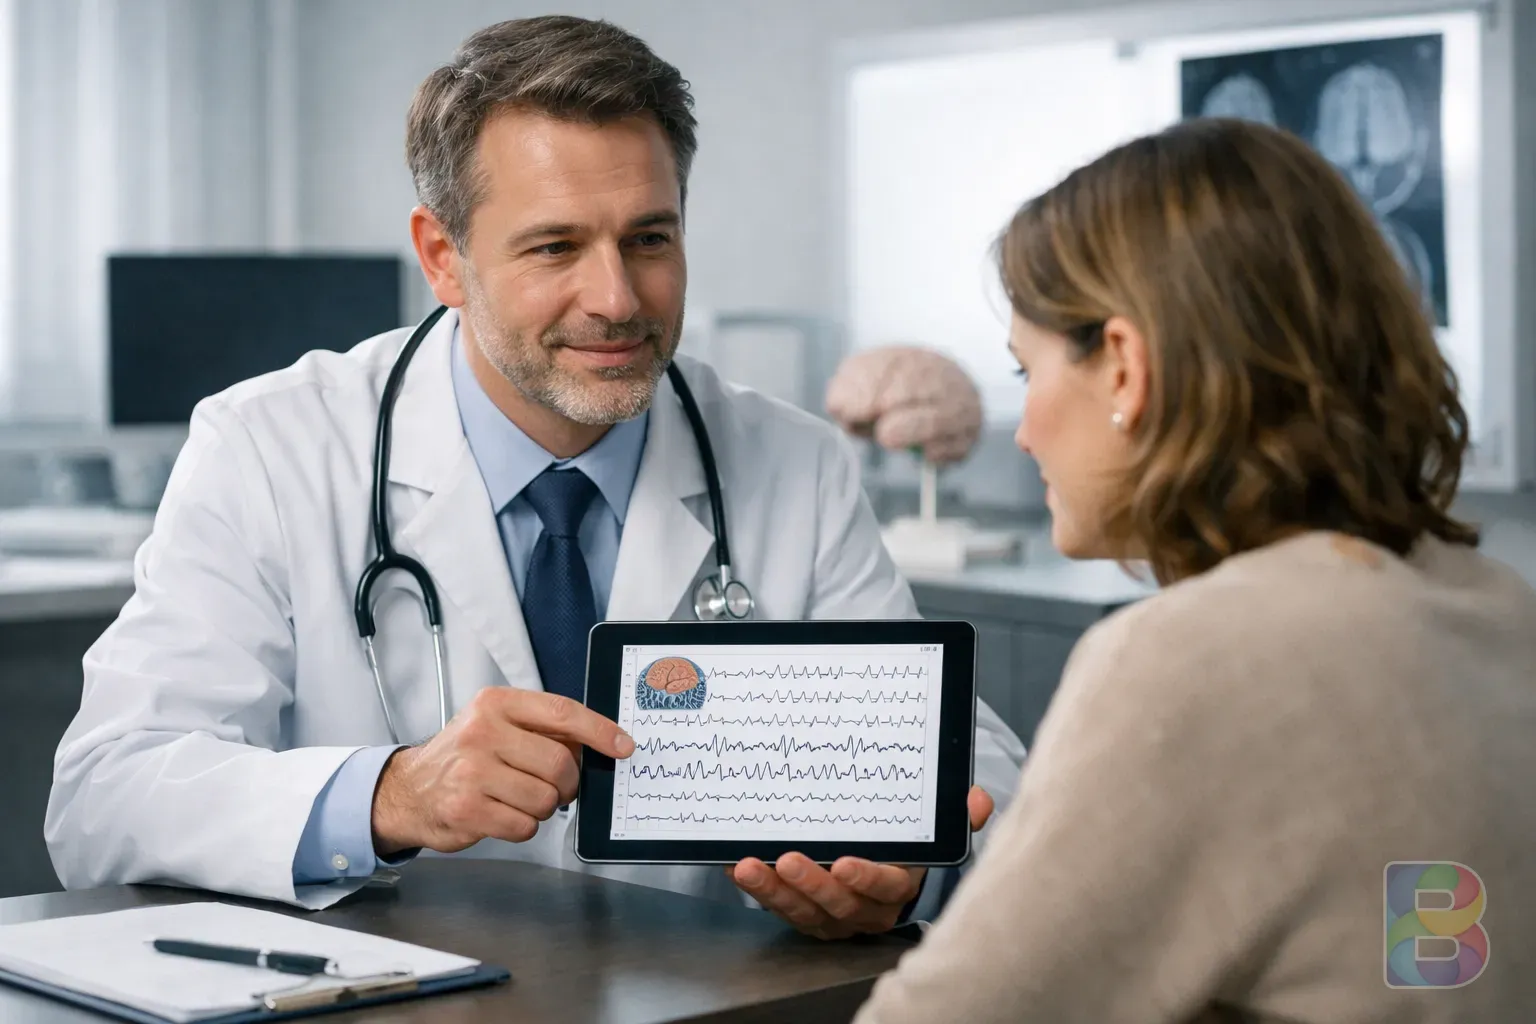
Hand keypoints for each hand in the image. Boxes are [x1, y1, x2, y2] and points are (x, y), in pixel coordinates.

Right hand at [370, 688, 633, 855]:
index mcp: (496, 704)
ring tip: (517, 799)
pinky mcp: (466, 809)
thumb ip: (541, 728)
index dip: (599, 731)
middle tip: (553, 787)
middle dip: (566, 783)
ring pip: (545, 799)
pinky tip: (501, 814)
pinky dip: (522, 826)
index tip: (623, 746)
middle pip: (559, 763)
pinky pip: (524, 826)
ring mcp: (471, 772)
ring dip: (542, 807)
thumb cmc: (463, 758)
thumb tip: (599, 744)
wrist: (408, 790)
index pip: (562, 712)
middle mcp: (482, 732)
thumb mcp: (496, 724)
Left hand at [729, 785, 994, 938]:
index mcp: (897, 886)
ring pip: (802, 910)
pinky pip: (779, 906)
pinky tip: (738, 870)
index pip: (885, 888)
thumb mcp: (931, 830)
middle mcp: (864, 908)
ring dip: (773, 891)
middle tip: (788, 860)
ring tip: (750, 869)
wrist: (882, 873)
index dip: (866, 879)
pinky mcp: (803, 913)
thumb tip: (978, 800)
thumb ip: (955, 815)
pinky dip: (758, 890)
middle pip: (837, 904)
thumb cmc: (904, 848)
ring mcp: (831, 914)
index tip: (846, 864)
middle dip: (811, 884)